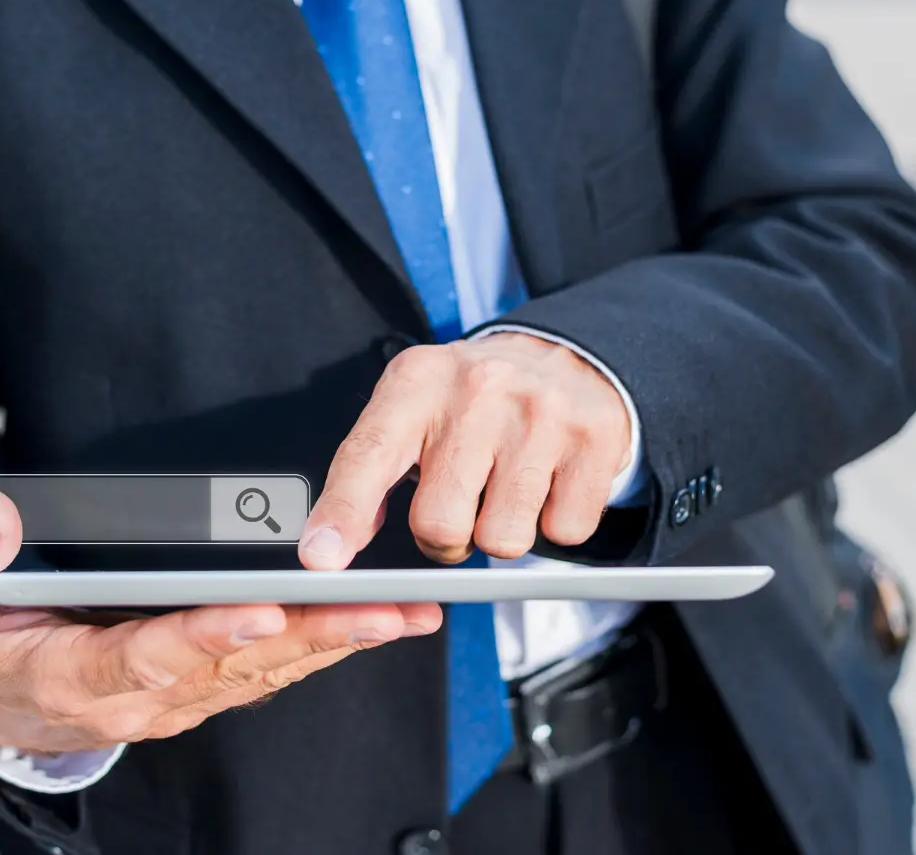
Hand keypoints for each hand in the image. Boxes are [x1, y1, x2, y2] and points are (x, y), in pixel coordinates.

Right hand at [0, 492, 440, 751]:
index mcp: (80, 675)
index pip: (152, 654)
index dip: (207, 635)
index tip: (261, 611)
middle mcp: (144, 696)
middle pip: (237, 665)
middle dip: (314, 636)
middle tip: (383, 610)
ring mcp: (180, 698)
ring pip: (268, 672)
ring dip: (338, 644)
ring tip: (405, 613)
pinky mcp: (204, 690)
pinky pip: (271, 672)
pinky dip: (325, 649)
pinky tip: (375, 625)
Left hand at [299, 332, 630, 568]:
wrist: (565, 355)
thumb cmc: (471, 400)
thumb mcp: (411, 408)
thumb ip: (367, 472)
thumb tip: (329, 549)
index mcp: (417, 382)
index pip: (369, 455)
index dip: (343, 513)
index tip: (320, 559)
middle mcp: (478, 390)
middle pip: (439, 524)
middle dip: (444, 540)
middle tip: (459, 506)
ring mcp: (541, 413)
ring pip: (503, 541)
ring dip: (500, 534)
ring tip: (503, 490)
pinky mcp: (595, 438)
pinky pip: (564, 533)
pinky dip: (553, 523)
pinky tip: (547, 483)